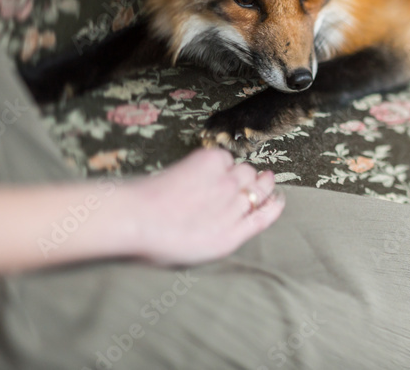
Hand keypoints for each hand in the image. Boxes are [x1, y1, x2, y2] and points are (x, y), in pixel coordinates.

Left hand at [123, 148, 283, 264]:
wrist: (133, 218)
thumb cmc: (156, 240)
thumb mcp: (199, 251)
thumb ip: (224, 234)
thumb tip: (238, 217)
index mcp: (232, 237)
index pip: (268, 214)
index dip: (275, 203)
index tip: (276, 196)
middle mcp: (235, 209)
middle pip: (262, 187)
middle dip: (262, 183)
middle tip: (256, 179)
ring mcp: (225, 184)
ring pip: (247, 170)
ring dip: (242, 172)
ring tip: (227, 175)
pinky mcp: (211, 162)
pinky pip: (226, 158)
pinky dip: (220, 162)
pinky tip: (205, 168)